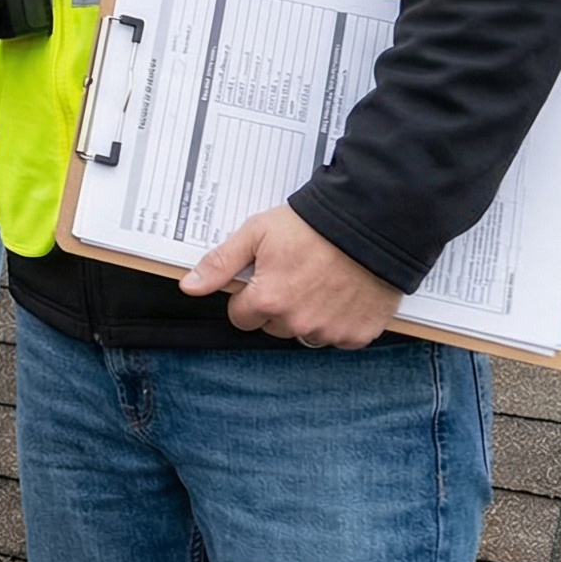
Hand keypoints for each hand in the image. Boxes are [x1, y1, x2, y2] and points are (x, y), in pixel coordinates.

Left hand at [182, 204, 402, 348]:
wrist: (370, 224)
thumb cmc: (313, 226)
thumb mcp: (256, 234)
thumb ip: (220, 264)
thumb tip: (189, 286)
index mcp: (269, 300)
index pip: (241, 317)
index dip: (248, 296)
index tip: (263, 279)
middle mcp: (298, 322)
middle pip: (272, 326)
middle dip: (277, 306)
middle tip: (294, 275)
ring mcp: (330, 331)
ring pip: (305, 333)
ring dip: (308, 315)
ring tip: (320, 282)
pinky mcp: (358, 334)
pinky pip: (338, 337)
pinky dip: (338, 320)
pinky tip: (342, 294)